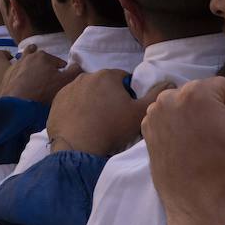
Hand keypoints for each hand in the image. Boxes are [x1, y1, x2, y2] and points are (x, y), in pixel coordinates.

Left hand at [0, 46, 79, 103]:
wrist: (18, 105)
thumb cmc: (44, 93)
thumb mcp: (66, 82)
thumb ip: (75, 71)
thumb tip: (77, 65)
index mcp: (44, 56)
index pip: (59, 62)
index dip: (63, 70)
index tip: (63, 79)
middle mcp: (28, 57)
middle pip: (40, 58)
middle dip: (45, 64)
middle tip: (48, 74)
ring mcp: (15, 66)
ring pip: (25, 60)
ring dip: (29, 63)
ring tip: (33, 70)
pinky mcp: (6, 76)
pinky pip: (14, 70)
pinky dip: (18, 72)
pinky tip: (20, 80)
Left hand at [47, 70, 170, 157]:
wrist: (78, 149)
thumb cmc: (112, 129)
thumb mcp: (140, 113)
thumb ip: (156, 95)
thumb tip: (170, 82)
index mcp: (106, 75)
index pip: (123, 79)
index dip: (128, 95)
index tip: (127, 111)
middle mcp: (84, 76)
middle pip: (103, 86)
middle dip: (109, 98)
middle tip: (113, 120)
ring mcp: (67, 90)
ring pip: (86, 94)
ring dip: (92, 104)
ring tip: (96, 125)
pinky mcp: (55, 104)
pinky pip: (70, 105)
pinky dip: (76, 112)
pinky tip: (82, 127)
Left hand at [141, 77, 224, 224]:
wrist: (199, 205)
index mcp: (195, 92)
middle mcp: (169, 98)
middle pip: (204, 94)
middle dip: (214, 111)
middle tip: (219, 141)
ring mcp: (153, 115)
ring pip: (186, 105)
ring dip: (197, 119)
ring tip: (204, 146)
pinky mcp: (147, 131)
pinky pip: (172, 119)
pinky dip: (181, 128)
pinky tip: (189, 149)